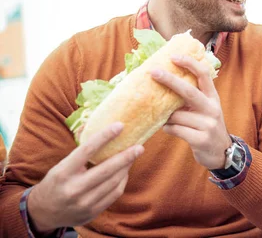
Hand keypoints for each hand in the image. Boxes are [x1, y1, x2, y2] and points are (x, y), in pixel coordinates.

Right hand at [27, 122, 143, 232]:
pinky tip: (124, 172)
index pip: (87, 150)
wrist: (44, 212)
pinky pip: (114, 194)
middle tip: (139, 147)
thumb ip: (81, 153)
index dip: (105, 137)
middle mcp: (74, 189)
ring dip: (126, 168)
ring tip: (133, 157)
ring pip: (114, 182)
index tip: (120, 126)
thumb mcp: (61, 166)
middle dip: (126, 157)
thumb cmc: (57, 182)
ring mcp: (84, 203)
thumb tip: (104, 130)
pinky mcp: (92, 213)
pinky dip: (122, 181)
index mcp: (63, 172)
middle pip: (106, 170)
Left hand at [151, 55, 231, 169]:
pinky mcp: (201, 139)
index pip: (204, 75)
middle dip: (170, 80)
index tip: (174, 56)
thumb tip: (164, 84)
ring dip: (167, 116)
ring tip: (165, 118)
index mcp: (213, 97)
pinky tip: (168, 129)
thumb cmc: (206, 126)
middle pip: (189, 91)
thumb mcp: (205, 109)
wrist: (221, 152)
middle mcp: (212, 108)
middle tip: (153, 72)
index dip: (189, 63)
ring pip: (177, 115)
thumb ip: (191, 98)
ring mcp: (208, 124)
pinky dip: (168, 128)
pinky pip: (176, 129)